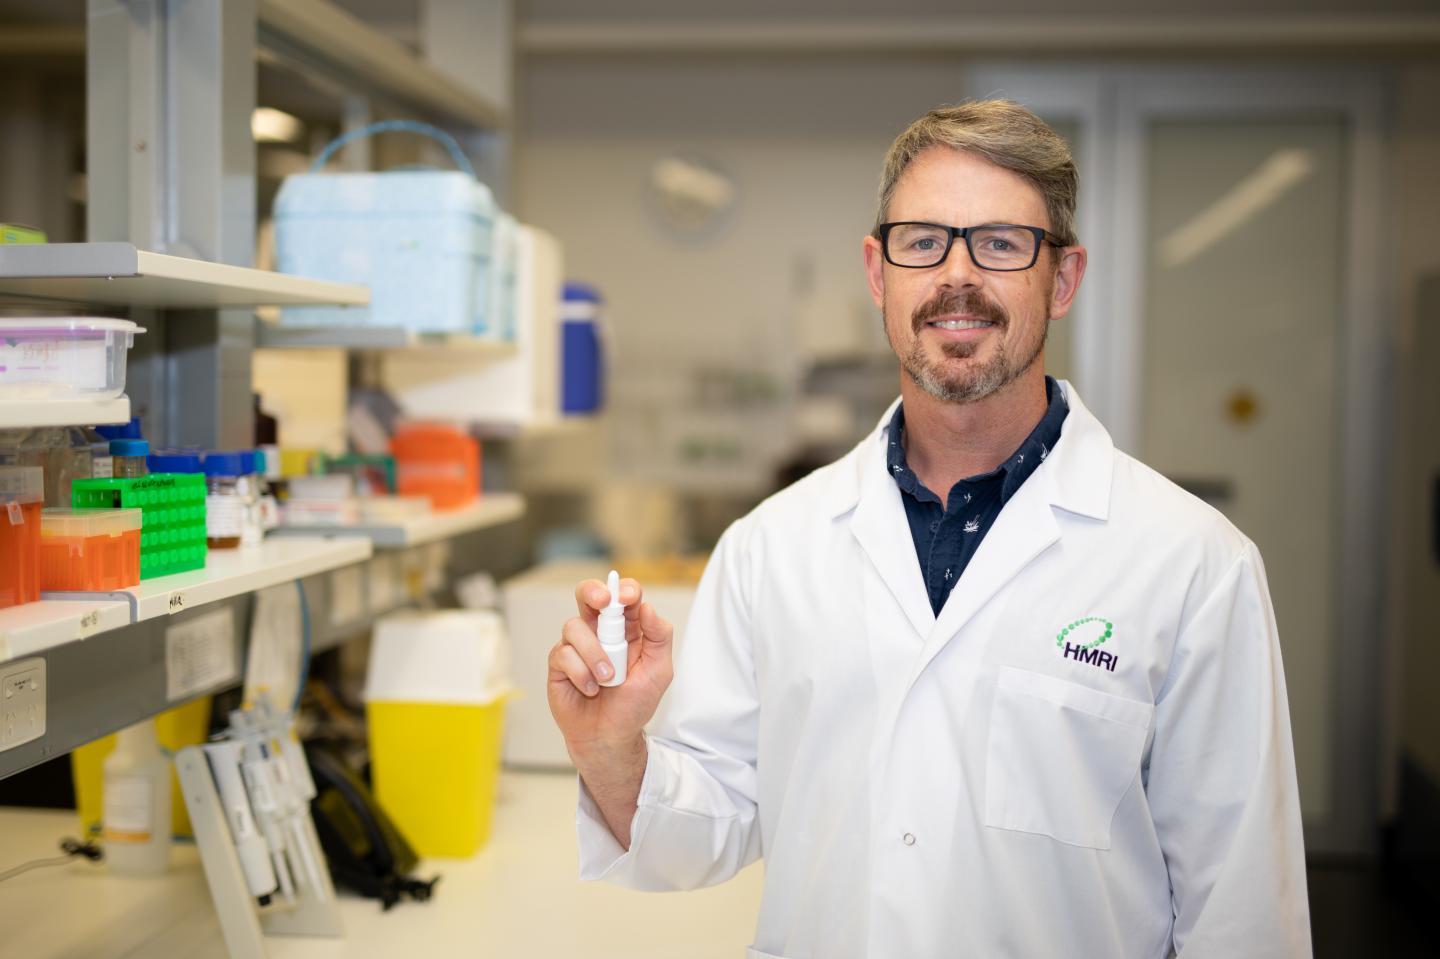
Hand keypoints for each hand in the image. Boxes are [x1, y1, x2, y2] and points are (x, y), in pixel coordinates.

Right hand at [547, 576, 674, 758]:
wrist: (610, 737)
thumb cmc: (635, 704)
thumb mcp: (659, 671)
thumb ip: (659, 637)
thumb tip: (647, 607)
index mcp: (627, 629)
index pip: (623, 597)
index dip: (625, 590)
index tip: (629, 597)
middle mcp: (599, 632)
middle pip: (588, 595)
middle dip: (593, 591)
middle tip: (603, 602)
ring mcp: (577, 647)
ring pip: (575, 626)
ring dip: (594, 653)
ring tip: (608, 679)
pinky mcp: (560, 664)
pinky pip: (563, 654)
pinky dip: (581, 673)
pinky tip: (590, 689)